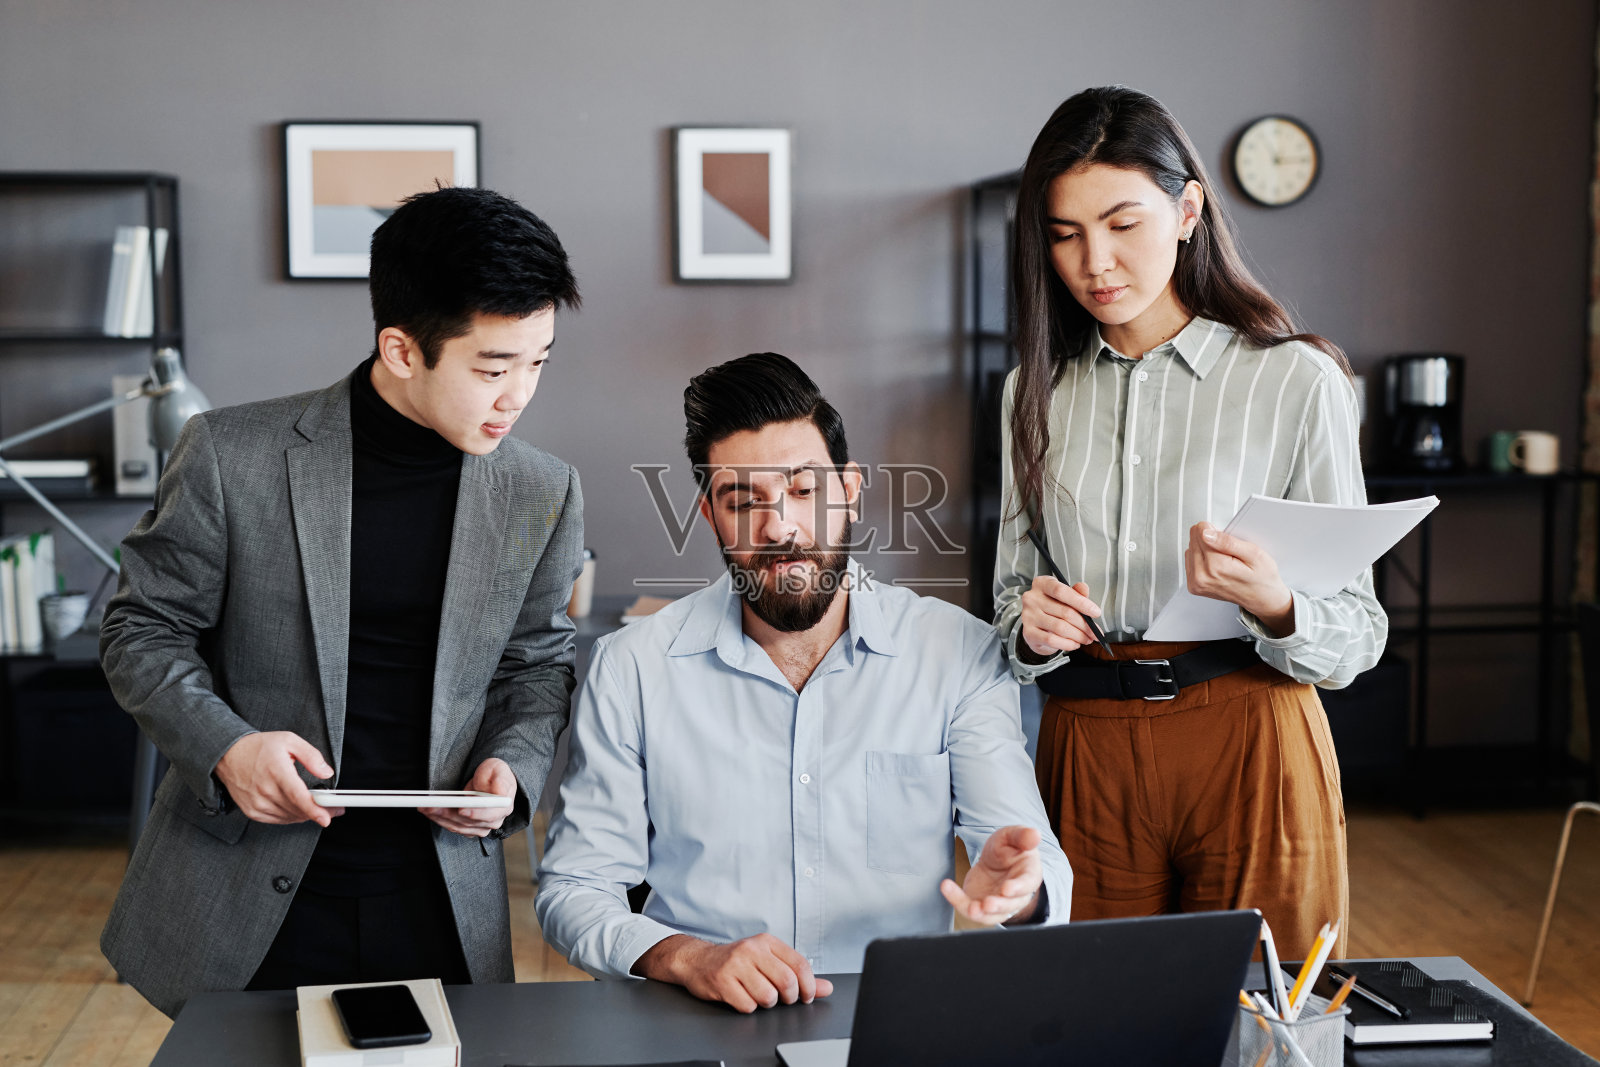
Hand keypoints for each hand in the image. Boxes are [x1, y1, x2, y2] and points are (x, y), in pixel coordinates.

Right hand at [215, 731, 338, 826]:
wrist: (228, 755)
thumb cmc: (259, 747)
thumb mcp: (289, 741)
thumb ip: (311, 756)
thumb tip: (326, 773)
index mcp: (276, 772)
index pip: (297, 796)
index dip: (314, 810)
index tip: (327, 818)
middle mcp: (265, 790)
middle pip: (297, 809)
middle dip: (319, 812)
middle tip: (333, 809)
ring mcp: (257, 803)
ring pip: (289, 817)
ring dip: (305, 815)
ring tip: (317, 807)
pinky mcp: (252, 811)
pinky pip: (277, 820)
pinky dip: (291, 817)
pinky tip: (298, 808)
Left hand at [419, 757, 515, 836]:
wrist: (490, 780)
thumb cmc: (494, 773)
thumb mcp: (498, 769)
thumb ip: (500, 780)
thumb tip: (499, 793)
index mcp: (503, 806)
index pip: (489, 815)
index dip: (475, 813)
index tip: (461, 809)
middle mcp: (493, 820)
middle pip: (468, 822)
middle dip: (447, 814)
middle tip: (430, 806)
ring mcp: (481, 827)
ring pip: (457, 826)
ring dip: (439, 817)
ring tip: (423, 807)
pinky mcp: (469, 828)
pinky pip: (453, 827)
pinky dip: (440, 820)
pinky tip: (429, 811)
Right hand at [632, 933, 833, 1012]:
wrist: (696, 960)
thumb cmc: (736, 961)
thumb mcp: (768, 960)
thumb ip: (798, 974)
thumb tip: (826, 988)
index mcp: (767, 942)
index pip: (800, 964)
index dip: (808, 986)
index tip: (805, 997)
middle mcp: (752, 950)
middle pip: (787, 982)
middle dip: (788, 998)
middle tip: (782, 999)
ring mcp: (735, 965)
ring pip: (768, 997)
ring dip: (766, 1003)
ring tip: (758, 995)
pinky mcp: (722, 982)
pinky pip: (747, 1006)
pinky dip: (748, 1007)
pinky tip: (741, 997)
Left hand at [940, 825, 1042, 925]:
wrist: (995, 862)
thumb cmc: (1009, 850)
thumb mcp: (1013, 837)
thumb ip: (1023, 836)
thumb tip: (1035, 834)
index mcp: (1028, 875)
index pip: (1027, 884)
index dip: (1018, 888)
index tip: (1007, 888)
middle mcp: (1016, 895)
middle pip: (1010, 904)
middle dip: (998, 905)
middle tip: (988, 903)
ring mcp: (999, 904)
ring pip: (992, 914)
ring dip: (981, 913)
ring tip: (971, 908)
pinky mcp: (981, 906)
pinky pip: (970, 908)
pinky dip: (957, 900)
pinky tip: (947, 888)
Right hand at [1018, 576, 1102, 658]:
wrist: (1035, 626)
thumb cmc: (1053, 608)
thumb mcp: (1065, 597)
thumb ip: (1076, 593)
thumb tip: (1084, 588)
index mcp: (1042, 584)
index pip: (1062, 591)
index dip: (1081, 602)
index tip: (1096, 612)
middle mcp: (1032, 598)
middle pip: (1065, 612)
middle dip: (1085, 625)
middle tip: (1095, 633)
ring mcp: (1028, 616)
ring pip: (1060, 628)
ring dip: (1078, 636)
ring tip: (1087, 639)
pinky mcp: (1028, 633)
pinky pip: (1053, 640)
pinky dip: (1068, 644)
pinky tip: (1075, 644)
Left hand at [1185, 522, 1294, 636]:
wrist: (1262, 598)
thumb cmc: (1261, 578)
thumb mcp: (1254, 554)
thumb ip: (1228, 542)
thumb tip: (1206, 534)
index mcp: (1216, 566)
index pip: (1200, 531)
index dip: (1216, 530)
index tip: (1226, 538)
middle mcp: (1201, 576)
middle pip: (1193, 539)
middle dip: (1210, 539)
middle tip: (1228, 552)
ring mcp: (1196, 583)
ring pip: (1190, 548)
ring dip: (1205, 549)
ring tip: (1224, 559)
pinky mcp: (1193, 586)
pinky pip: (1190, 561)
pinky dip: (1202, 559)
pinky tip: (1216, 565)